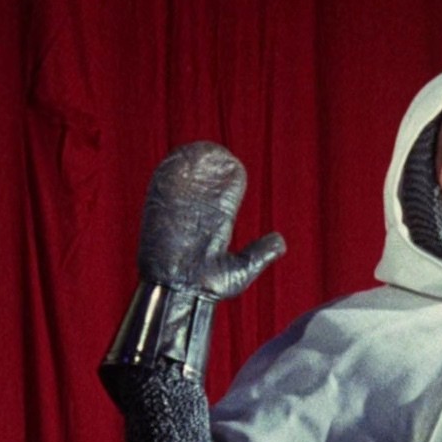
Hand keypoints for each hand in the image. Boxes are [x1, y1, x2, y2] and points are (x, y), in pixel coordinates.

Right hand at [138, 143, 284, 297]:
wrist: (181, 294)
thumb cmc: (207, 287)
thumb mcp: (241, 270)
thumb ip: (260, 254)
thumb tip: (281, 241)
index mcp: (215, 229)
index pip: (223, 200)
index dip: (227, 183)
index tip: (233, 166)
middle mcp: (196, 220)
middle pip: (203, 188)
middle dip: (208, 170)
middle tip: (216, 151)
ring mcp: (178, 216)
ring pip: (185, 185)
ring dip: (191, 167)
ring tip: (201, 148)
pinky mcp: (160, 216)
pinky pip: (164, 190)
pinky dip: (171, 173)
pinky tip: (180, 157)